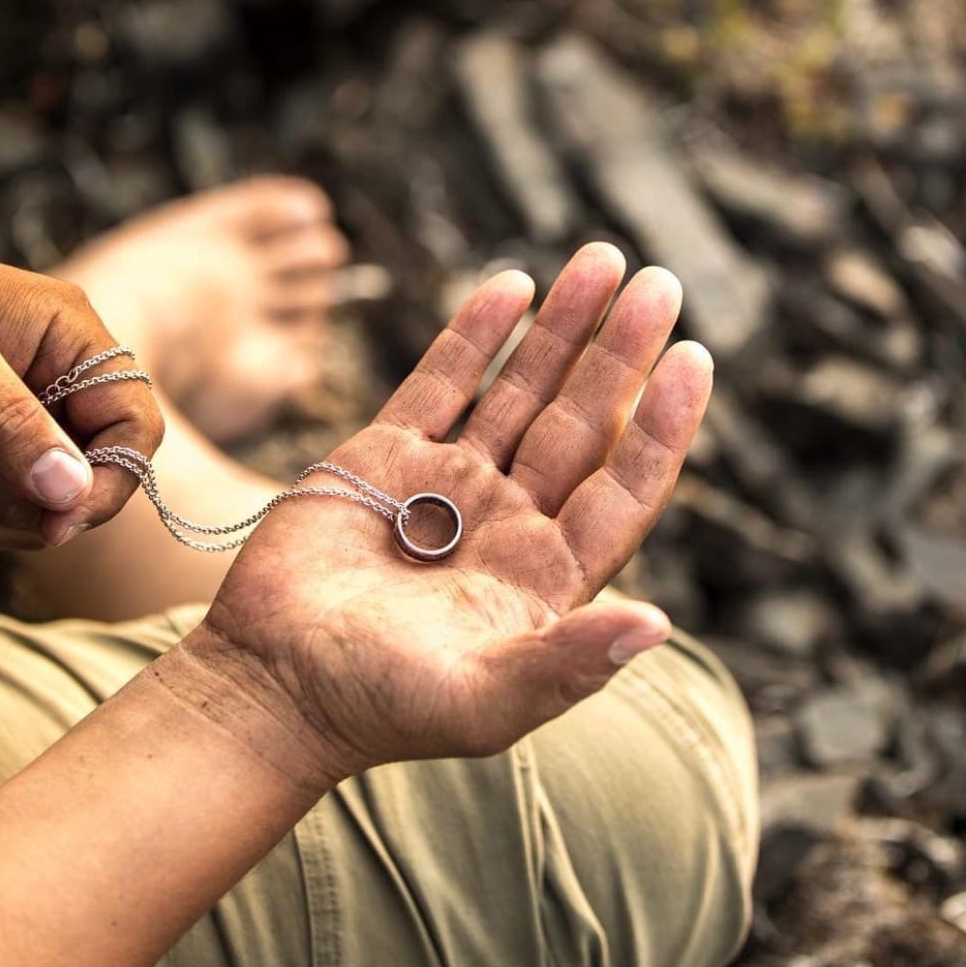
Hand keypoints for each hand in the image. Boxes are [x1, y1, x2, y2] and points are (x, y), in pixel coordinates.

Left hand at [0, 205, 163, 550]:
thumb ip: (10, 426)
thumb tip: (71, 492)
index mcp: (68, 340)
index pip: (133, 425)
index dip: (109, 479)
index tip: (58, 516)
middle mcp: (52, 387)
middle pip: (83, 485)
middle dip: (11, 497)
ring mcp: (12, 431)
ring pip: (32, 515)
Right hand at [181, 244, 711, 785]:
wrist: (271, 683)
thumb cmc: (378, 706)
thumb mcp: (483, 702)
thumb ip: (566, 663)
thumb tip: (658, 627)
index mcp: (548, 574)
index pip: (624, 486)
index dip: (662, 424)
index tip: (694, 357)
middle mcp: (510, 519)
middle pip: (580, 421)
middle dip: (619, 352)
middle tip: (659, 281)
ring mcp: (449, 481)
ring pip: (519, 389)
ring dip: (561, 328)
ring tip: (602, 260)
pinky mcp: (385, 455)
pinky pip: (443, 380)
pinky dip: (476, 334)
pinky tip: (514, 287)